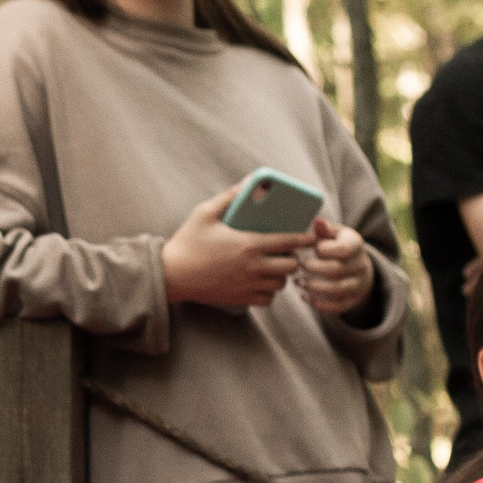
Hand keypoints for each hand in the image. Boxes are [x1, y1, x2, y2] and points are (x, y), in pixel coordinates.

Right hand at [161, 182, 312, 309]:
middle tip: (286, 253)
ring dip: (282, 275)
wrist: (170, 275)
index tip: (312, 235)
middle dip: (293, 258)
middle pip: (291, 265)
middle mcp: (252, 266)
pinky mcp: (239, 298)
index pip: (289, 241)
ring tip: (275, 268)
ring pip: (281, 284)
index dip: (306, 238)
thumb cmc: (186, 243)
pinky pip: (267, 299)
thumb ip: (229, 196)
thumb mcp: (204, 213)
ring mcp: (247, 285)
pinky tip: (261, 283)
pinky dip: (269, 292)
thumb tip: (250, 182)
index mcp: (249, 244)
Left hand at [296, 218, 376, 317]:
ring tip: (298, 282)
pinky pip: (336, 307)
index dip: (324, 250)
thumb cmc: (339, 246)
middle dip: (313, 269)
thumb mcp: (335, 233)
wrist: (357, 267)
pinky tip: (303, 296)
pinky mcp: (351, 301)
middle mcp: (360, 265)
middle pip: (337, 270)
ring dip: (313, 287)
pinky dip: (318, 303)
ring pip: (337, 289)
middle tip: (298, 266)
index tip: (313, 249)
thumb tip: (317, 221)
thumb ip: (325, 229)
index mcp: (356, 245)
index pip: (343, 249)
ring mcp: (357, 285)